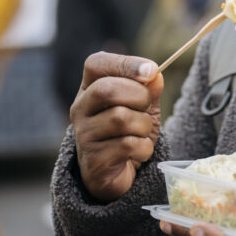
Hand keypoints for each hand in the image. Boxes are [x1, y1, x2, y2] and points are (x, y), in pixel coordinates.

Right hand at [71, 53, 162, 201]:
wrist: (117, 172)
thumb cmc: (128, 132)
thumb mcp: (142, 106)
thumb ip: (148, 88)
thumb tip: (155, 76)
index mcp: (89, 88)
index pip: (96, 64)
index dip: (125, 63)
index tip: (152, 70)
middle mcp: (80, 108)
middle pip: (108, 90)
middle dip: (139, 96)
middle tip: (146, 108)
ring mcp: (84, 135)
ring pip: (120, 118)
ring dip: (143, 125)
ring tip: (141, 133)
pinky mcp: (94, 160)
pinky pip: (127, 145)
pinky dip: (144, 148)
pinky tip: (138, 152)